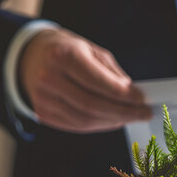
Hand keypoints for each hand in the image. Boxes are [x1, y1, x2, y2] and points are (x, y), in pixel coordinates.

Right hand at [19, 28, 150, 132]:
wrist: (34, 55)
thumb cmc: (70, 51)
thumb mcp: (93, 51)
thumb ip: (113, 74)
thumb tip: (133, 96)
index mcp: (63, 55)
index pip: (98, 82)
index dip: (123, 95)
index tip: (142, 99)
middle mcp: (48, 77)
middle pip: (92, 105)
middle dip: (123, 112)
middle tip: (143, 114)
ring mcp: (42, 98)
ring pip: (85, 120)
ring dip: (113, 121)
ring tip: (130, 117)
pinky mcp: (43, 113)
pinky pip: (76, 125)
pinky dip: (98, 125)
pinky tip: (112, 120)